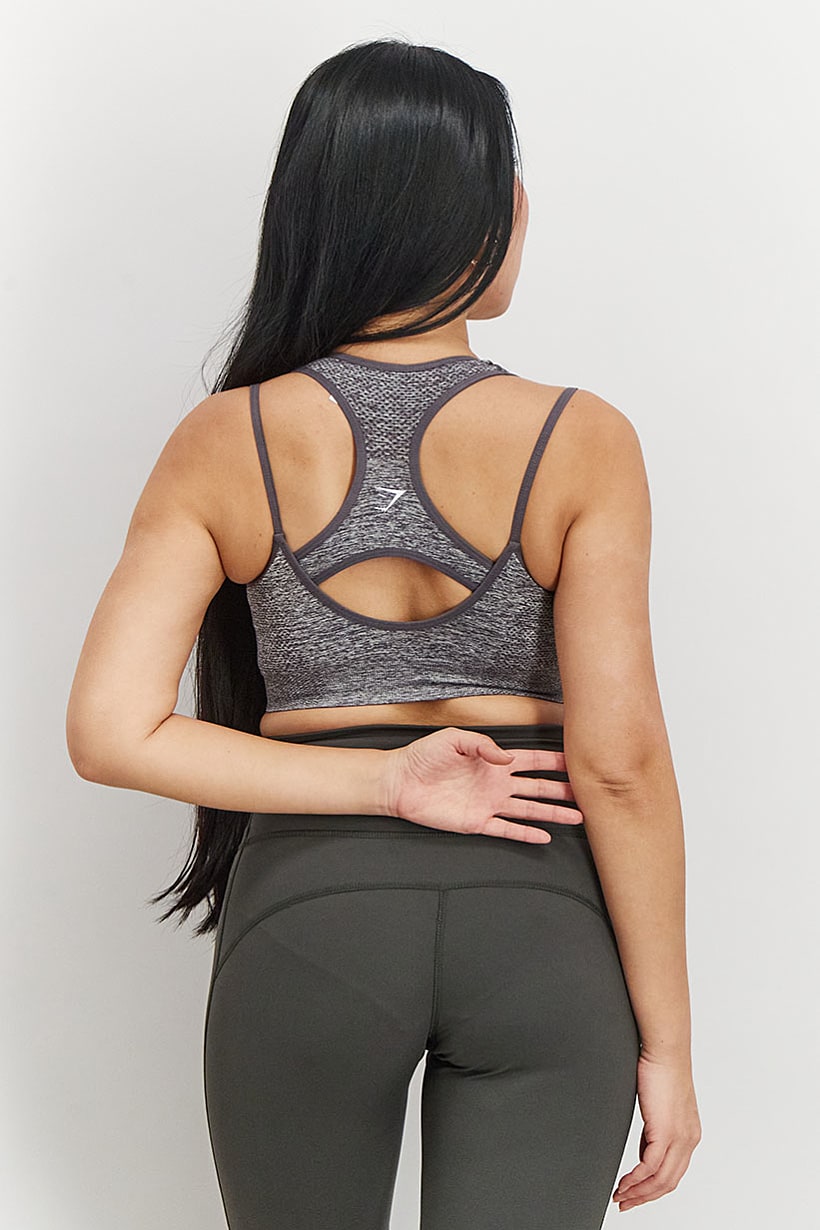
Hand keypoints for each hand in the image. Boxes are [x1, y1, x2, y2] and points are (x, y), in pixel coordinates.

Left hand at [381, 726, 582, 841]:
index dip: (555, 761)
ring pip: (528, 810)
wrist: (400, 781)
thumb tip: (508, 758)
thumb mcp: (454, 738)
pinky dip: (525, 834)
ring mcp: (489, 804)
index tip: (577, 761)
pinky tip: (544, 836)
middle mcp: (496, 783)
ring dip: (552, 813)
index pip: (532, 761)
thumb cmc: (423, 756)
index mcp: (493, 761)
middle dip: (563, 789)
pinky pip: (506, 829)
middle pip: (538, 787)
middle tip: (588, 792)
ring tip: (577, 816)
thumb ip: (483, 745)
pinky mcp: (476, 822)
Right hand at [612, 1051, 701, 1210]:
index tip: (636, 1193)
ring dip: (638, 1192)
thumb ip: (655, 1129)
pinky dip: (635, 1179)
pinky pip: (650, 1167)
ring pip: (660, 1180)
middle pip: (668, 1182)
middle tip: (625, 1203)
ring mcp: (679, 1137)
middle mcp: (689, 1139)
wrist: (665, 1049)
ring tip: (620, 1196)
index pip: (673, 1172)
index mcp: (689, 1134)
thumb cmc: (661, 1067)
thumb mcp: (658, 1105)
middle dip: (645, 1197)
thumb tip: (645, 1147)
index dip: (654, 1188)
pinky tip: (624, 1182)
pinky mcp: (666, 1132)